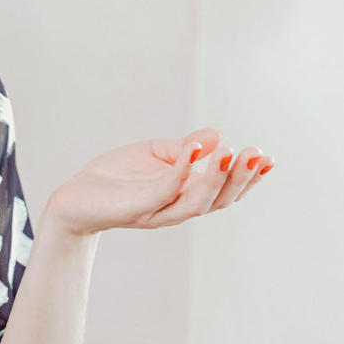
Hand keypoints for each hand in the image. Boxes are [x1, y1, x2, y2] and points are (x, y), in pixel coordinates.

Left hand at [47, 126, 276, 236]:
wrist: (75, 197)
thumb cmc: (116, 177)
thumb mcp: (154, 154)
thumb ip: (184, 147)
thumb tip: (216, 133)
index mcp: (185, 195)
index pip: (224, 191)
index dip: (248, 178)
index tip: (267, 157)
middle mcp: (176, 207)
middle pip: (218, 199)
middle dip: (240, 177)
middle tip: (257, 154)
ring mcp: (158, 210)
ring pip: (197, 202)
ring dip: (217, 178)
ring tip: (230, 153)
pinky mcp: (137, 208)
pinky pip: (164, 190)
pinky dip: (181, 170)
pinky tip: (192, 150)